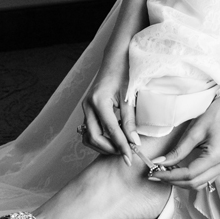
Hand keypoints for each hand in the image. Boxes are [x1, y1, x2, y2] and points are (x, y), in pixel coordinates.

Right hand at [79, 47, 141, 162]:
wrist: (114, 60)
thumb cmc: (124, 74)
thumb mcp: (129, 97)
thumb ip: (130, 121)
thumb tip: (134, 142)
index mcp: (99, 101)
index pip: (110, 131)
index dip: (121, 146)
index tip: (129, 158)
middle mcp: (88, 105)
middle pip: (94, 137)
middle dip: (110, 149)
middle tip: (126, 154)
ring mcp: (85, 108)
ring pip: (89, 136)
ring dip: (103, 146)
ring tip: (121, 147)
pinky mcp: (87, 110)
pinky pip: (90, 130)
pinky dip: (101, 138)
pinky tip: (114, 139)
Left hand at [147, 93, 219, 190]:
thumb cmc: (216, 115)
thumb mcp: (195, 131)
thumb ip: (178, 150)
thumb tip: (160, 162)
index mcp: (216, 156)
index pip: (189, 174)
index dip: (169, 175)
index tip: (153, 172)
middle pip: (194, 183)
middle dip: (172, 181)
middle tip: (155, 174)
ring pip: (199, 184)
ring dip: (181, 182)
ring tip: (165, 173)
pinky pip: (205, 179)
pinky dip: (190, 178)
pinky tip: (179, 171)